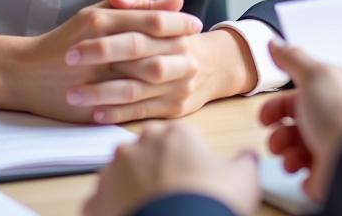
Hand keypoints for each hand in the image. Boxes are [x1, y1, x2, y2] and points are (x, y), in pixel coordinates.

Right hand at [0, 0, 201, 122]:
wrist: (26, 72)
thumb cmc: (68, 37)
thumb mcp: (97, 11)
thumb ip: (133, 3)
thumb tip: (175, 2)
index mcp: (104, 20)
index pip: (152, 21)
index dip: (178, 23)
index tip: (196, 24)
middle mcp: (101, 44)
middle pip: (154, 47)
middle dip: (180, 47)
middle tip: (199, 47)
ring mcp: (96, 75)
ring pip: (144, 75)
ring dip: (169, 73)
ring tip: (187, 70)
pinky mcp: (92, 101)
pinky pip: (128, 103)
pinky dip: (150, 99)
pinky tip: (165, 94)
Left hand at [65, 0, 257, 122]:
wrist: (210, 69)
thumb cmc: (171, 40)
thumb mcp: (158, 17)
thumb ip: (136, 3)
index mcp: (179, 32)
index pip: (151, 23)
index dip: (115, 28)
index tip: (79, 34)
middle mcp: (183, 58)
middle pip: (141, 56)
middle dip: (104, 55)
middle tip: (70, 59)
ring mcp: (179, 85)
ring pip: (137, 89)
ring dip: (103, 93)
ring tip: (73, 94)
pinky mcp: (174, 109)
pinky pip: (142, 111)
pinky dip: (117, 113)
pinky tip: (94, 113)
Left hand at [83, 122, 258, 215]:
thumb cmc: (209, 204)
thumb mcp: (243, 179)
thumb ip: (244, 161)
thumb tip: (248, 157)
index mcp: (172, 134)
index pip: (174, 139)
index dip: (184, 161)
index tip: (191, 179)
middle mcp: (137, 146)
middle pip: (143, 156)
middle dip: (153, 173)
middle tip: (171, 198)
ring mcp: (111, 174)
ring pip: (119, 179)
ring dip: (131, 192)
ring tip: (152, 213)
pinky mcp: (94, 203)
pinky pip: (101, 205)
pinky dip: (114, 213)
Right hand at [260, 40, 341, 201]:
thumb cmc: (339, 116)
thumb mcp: (313, 76)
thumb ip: (292, 59)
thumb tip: (275, 43)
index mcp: (329, 92)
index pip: (295, 95)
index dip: (276, 106)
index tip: (264, 117)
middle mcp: (331, 118)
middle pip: (293, 124)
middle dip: (278, 133)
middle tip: (276, 142)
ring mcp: (332, 147)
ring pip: (297, 150)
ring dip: (286, 153)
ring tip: (290, 159)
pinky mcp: (332, 173)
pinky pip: (308, 176)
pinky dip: (302, 174)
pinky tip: (305, 171)